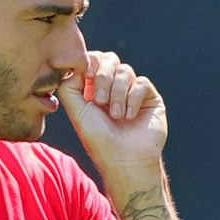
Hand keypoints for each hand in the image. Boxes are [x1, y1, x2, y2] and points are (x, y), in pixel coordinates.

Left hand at [57, 51, 167, 172]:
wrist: (125, 159)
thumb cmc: (99, 139)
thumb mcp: (76, 111)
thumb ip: (68, 86)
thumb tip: (76, 65)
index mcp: (94, 88)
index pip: (93, 61)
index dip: (90, 63)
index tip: (87, 77)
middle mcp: (113, 87)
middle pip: (109, 59)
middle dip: (103, 77)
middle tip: (100, 101)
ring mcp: (132, 91)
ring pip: (125, 71)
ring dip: (117, 93)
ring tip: (116, 115)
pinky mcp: (150, 97)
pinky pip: (141, 83)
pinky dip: (133, 98)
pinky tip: (130, 116)